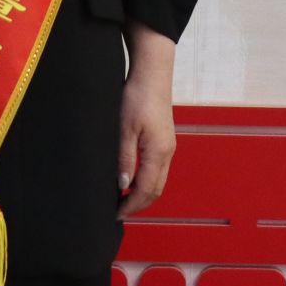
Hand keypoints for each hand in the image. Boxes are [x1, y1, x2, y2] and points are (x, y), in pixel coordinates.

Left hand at [117, 23, 176, 217]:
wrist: (152, 72)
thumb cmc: (138, 96)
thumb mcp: (124, 128)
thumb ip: (124, 159)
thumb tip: (122, 185)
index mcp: (158, 152)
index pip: (146, 189)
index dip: (131, 205)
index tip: (116, 214)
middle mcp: (167, 151)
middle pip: (156, 189)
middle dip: (139, 204)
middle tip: (119, 211)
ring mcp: (168, 145)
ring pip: (158, 180)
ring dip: (143, 193)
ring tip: (123, 198)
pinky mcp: (165, 138)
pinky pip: (158, 168)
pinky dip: (147, 180)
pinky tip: (132, 178)